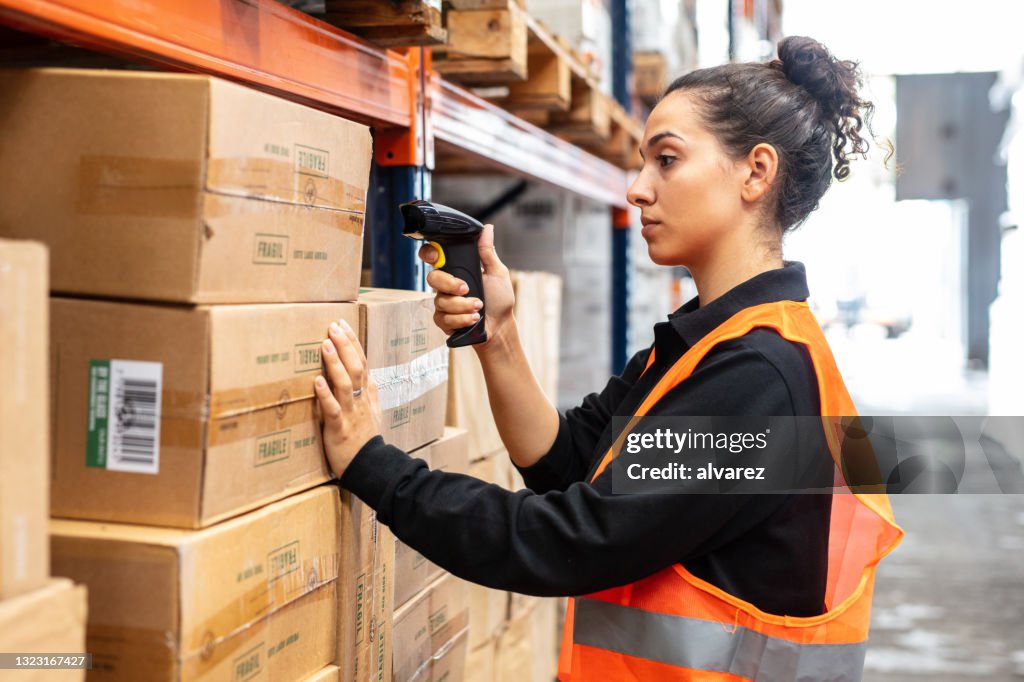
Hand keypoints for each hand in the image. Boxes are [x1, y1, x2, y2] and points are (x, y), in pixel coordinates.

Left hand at [314, 318, 381, 477]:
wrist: (371, 467)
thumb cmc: (367, 439)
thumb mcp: (373, 412)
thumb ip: (370, 392)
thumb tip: (369, 374)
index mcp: (367, 395)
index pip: (362, 363)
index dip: (353, 343)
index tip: (343, 325)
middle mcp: (360, 400)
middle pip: (355, 368)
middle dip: (345, 346)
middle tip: (333, 326)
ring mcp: (351, 414)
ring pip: (345, 384)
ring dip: (335, 363)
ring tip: (325, 344)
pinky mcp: (339, 429)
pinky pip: (333, 410)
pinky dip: (325, 395)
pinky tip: (316, 381)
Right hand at [419, 224, 514, 350]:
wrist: (501, 326)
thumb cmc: (500, 300)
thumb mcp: (497, 273)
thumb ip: (487, 252)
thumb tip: (487, 229)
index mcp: (457, 270)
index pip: (434, 257)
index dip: (429, 253)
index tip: (436, 256)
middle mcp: (447, 285)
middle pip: (433, 278)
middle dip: (450, 285)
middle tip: (466, 289)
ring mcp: (444, 303)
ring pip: (440, 301)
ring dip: (462, 305)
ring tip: (478, 307)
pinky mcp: (443, 320)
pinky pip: (443, 318)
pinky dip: (460, 319)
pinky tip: (472, 319)